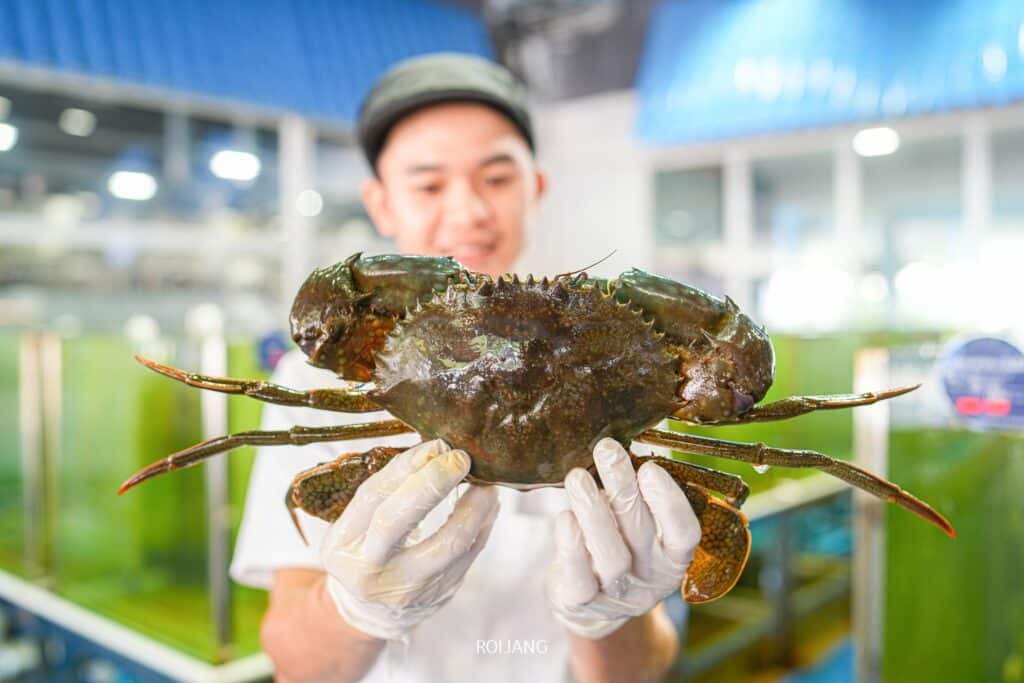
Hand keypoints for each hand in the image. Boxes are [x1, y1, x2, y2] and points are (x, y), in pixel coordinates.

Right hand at [320, 439, 499, 640]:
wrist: (376, 608)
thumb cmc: (370, 548)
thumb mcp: (360, 522)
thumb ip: (389, 489)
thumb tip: (436, 448)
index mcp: (343, 543)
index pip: (372, 497)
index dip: (405, 467)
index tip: (434, 445)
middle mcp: (369, 569)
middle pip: (397, 522)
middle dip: (432, 484)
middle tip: (459, 458)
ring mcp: (405, 587)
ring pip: (445, 544)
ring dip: (472, 508)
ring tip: (486, 483)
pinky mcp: (438, 593)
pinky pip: (468, 555)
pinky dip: (482, 525)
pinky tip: (489, 504)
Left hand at [545, 438, 700, 638]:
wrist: (588, 600)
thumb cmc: (615, 543)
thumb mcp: (634, 522)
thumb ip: (635, 493)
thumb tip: (620, 441)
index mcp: (673, 557)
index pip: (684, 534)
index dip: (670, 502)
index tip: (650, 467)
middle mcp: (651, 579)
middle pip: (641, 534)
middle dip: (624, 488)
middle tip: (607, 449)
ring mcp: (618, 596)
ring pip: (611, 557)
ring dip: (594, 511)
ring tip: (577, 477)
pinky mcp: (583, 604)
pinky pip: (580, 579)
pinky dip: (572, 546)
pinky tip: (564, 518)